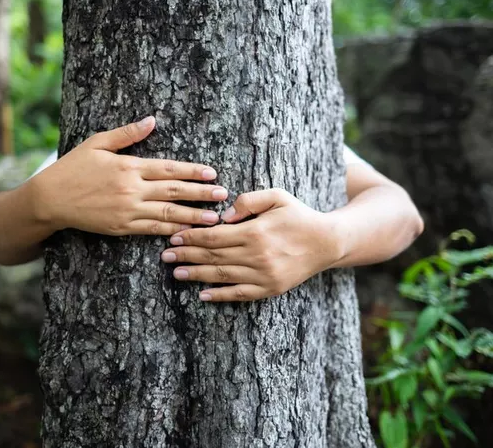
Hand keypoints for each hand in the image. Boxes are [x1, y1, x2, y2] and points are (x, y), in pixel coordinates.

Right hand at [29, 116, 227, 235]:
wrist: (50, 199)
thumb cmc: (73, 167)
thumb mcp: (98, 142)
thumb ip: (127, 134)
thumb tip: (152, 120)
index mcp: (128, 166)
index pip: (168, 168)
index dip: (192, 171)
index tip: (212, 173)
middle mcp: (131, 189)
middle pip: (173, 191)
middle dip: (201, 194)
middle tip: (223, 195)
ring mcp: (127, 211)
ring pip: (167, 214)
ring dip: (193, 216)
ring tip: (214, 218)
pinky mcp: (121, 227)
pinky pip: (151, 230)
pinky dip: (171, 231)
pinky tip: (187, 232)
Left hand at [161, 189, 343, 301]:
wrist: (327, 242)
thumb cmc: (298, 215)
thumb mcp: (277, 196)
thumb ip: (248, 200)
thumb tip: (224, 213)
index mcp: (255, 232)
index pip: (214, 236)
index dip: (191, 237)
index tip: (174, 236)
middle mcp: (257, 256)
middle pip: (213, 257)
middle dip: (186, 255)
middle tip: (165, 255)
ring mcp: (263, 275)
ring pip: (221, 276)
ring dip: (196, 275)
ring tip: (176, 273)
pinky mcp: (270, 289)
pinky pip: (239, 294)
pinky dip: (219, 296)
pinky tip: (202, 294)